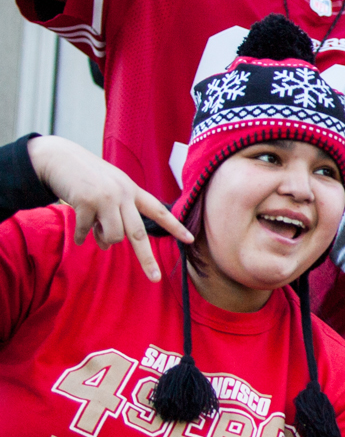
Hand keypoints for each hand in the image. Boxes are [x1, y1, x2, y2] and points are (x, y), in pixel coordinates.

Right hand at [29, 135, 192, 281]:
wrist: (61, 159)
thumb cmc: (87, 179)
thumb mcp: (108, 194)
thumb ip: (114, 218)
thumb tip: (107, 246)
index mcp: (133, 191)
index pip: (159, 211)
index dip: (175, 226)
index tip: (191, 240)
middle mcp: (123, 194)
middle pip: (139, 233)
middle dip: (147, 259)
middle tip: (155, 278)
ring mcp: (105, 198)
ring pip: (113, 236)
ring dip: (103, 240)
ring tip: (94, 232)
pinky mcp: (86, 202)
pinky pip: (88, 231)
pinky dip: (83, 237)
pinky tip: (79, 238)